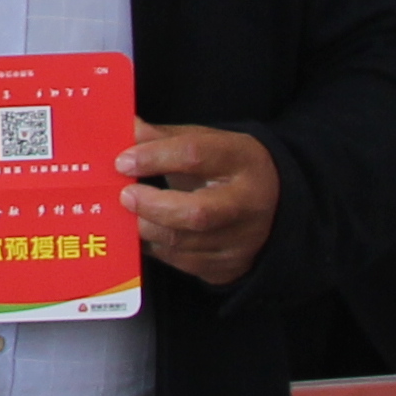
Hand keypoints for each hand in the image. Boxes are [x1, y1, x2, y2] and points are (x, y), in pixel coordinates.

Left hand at [128, 123, 279, 284]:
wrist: (274, 203)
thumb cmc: (228, 167)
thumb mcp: (204, 142)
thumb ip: (161, 138)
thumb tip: (121, 128)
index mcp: (241, 160)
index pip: (194, 156)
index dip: (154, 158)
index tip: (123, 162)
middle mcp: (248, 204)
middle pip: (196, 213)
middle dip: (152, 206)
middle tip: (124, 196)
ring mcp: (241, 241)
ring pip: (183, 243)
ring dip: (147, 229)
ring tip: (129, 215)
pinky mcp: (229, 268)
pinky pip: (182, 263)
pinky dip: (157, 247)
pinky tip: (147, 232)